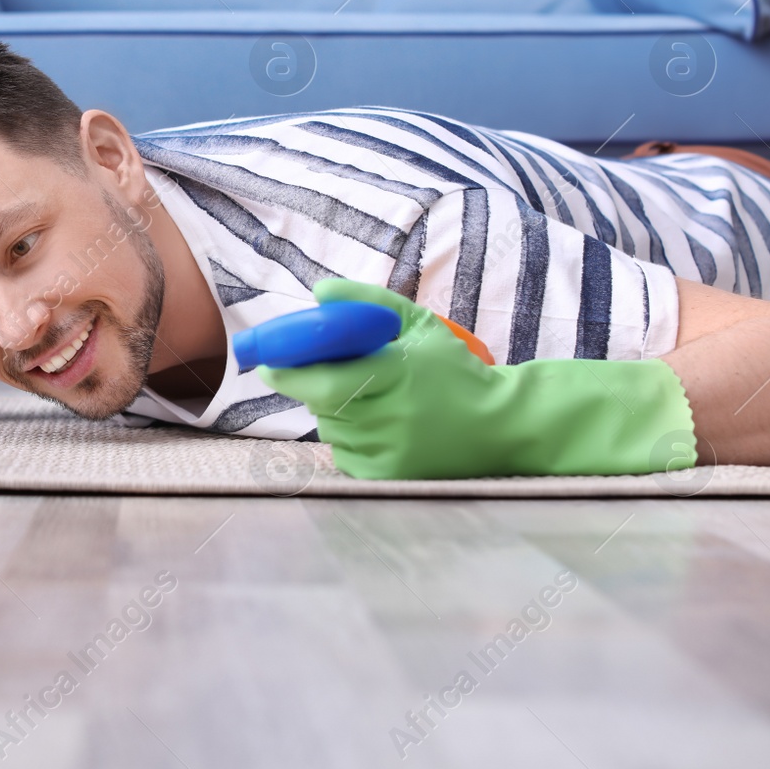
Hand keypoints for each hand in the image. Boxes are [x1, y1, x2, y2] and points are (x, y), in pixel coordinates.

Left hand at [257, 278, 696, 479]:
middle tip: (303, 369)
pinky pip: (345, 454)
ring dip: (332, 410)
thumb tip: (320, 291)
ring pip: (331, 428)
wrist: (502, 427)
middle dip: (307, 384)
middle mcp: (389, 418)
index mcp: (396, 376)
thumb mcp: (419, 326)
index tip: (267, 358)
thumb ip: (369, 305)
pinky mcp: (387, 477)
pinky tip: (376, 424)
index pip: (324, 380)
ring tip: (365, 396)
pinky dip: (348, 437)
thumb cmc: (455, 371)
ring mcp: (389, 453)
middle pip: (321, 403)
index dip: (289, 370)